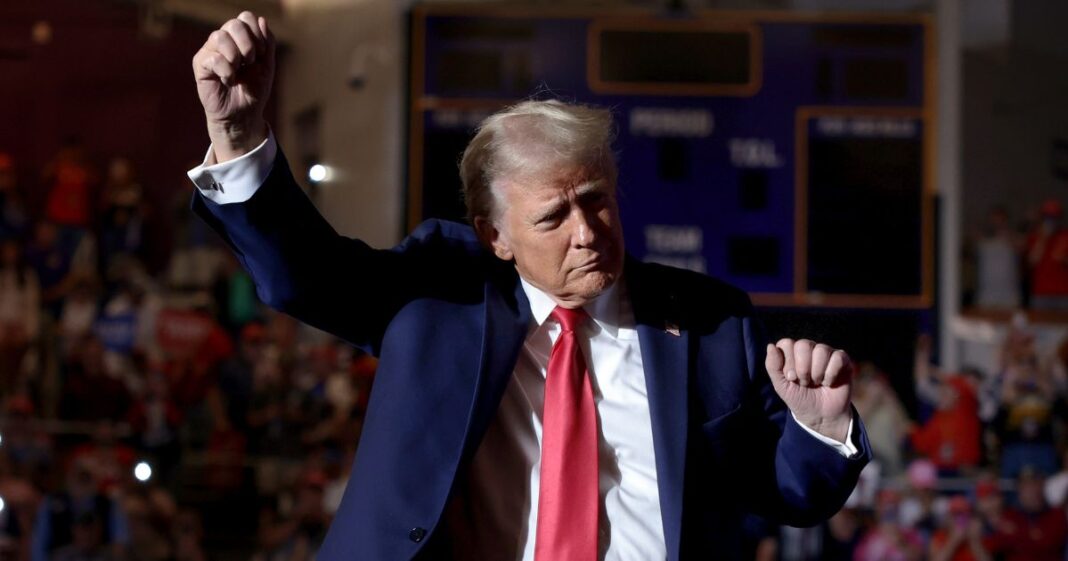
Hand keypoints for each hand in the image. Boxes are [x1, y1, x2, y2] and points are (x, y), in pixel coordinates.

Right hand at [191, 11, 274, 161]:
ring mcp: (210, 51)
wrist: (244, 115)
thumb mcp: (267, 65)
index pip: (245, 18)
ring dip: (236, 56)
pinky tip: (228, 81)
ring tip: (238, 72)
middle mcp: (224, 41)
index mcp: (240, 38)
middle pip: (233, 24)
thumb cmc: (253, 90)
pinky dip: (226, 71)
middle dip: (248, 44)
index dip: (257, 34)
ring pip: (220, 37)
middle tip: (250, 62)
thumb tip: (261, 20)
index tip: (261, 54)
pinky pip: (213, 58)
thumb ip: (268, 43)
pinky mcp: (200, 65)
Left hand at [765, 338, 853, 441]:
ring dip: (817, 373)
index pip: (787, 343)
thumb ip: (773, 366)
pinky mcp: (842, 360)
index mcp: (792, 352)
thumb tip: (770, 345)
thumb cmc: (800, 399)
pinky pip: (838, 357)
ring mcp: (826, 353)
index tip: (791, 378)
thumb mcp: (781, 386)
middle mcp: (809, 349)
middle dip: (803, 369)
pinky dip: (831, 374)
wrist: (821, 416)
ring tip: (817, 383)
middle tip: (805, 383)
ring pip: (821, 350)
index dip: (788, 363)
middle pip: (803, 345)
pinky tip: (829, 383)